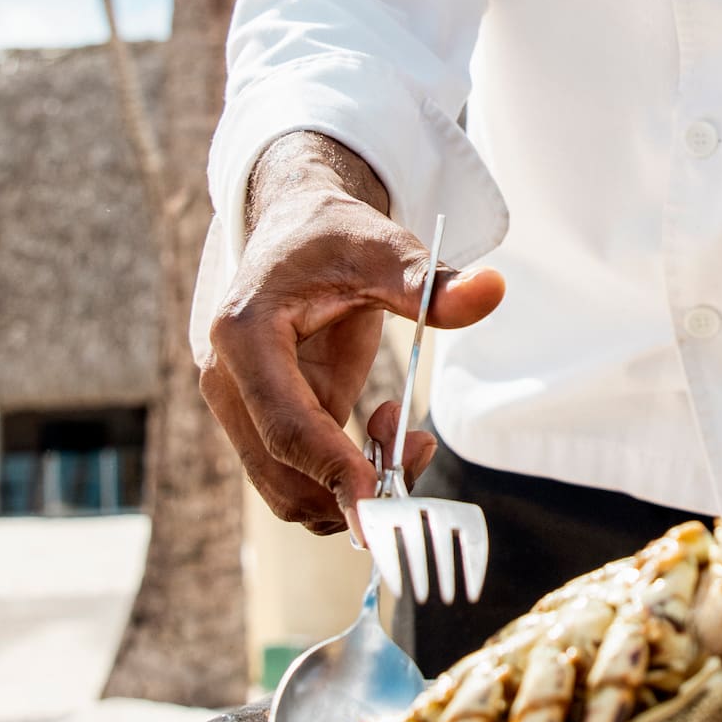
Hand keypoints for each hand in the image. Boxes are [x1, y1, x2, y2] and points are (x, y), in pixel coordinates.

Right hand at [200, 178, 504, 536]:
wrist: (297, 228)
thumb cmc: (335, 235)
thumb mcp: (384, 250)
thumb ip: (431, 282)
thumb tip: (493, 288)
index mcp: (245, 334)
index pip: (283, 424)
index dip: (330, 467)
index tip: (380, 494)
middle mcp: (229, 380)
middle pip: (281, 473)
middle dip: (351, 485)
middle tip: (421, 447)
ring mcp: (243, 407)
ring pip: (290, 490)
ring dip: (353, 487)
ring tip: (409, 436)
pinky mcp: (267, 421)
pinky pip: (303, 476)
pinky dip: (348, 477)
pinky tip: (389, 432)